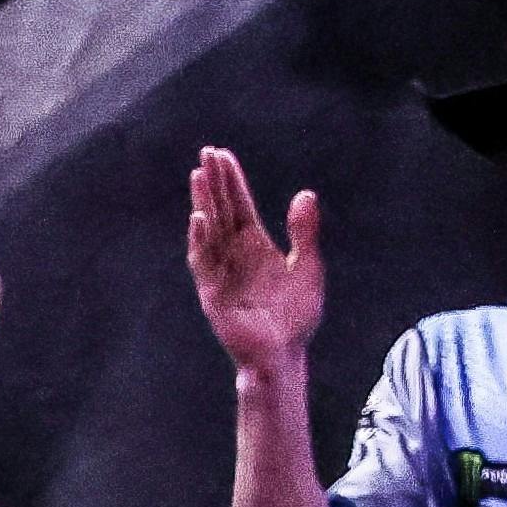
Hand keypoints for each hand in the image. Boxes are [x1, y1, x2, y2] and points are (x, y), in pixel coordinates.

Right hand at [185, 149, 324, 374]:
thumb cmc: (295, 317)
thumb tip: (305, 194)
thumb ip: (305, 233)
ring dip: (203, 203)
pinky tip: (200, 218)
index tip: (222, 155)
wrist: (284, 355)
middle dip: (213, 183)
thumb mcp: (308, 268)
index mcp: (255, 246)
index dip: (231, 181)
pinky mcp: (213, 294)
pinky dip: (200, 240)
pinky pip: (203, 263)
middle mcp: (234, 255)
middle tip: (206, 152)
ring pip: (208, 231)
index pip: (239, 206)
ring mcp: (221, 273)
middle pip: (220, 211)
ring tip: (198, 175)